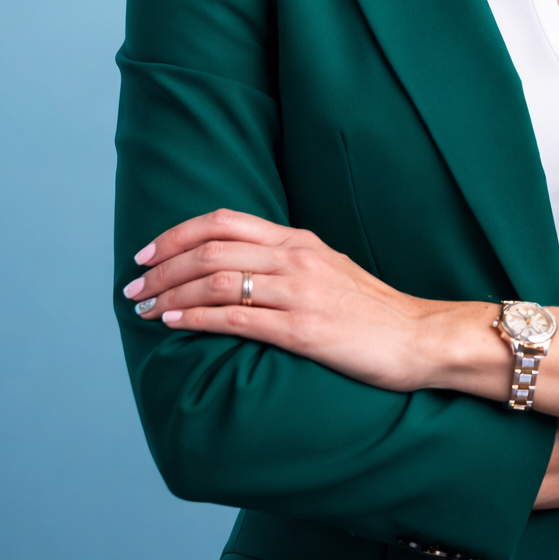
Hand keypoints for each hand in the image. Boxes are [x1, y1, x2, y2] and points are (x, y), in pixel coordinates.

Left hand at [123, 211, 558, 434]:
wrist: (424, 339)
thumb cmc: (376, 313)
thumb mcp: (331, 272)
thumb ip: (290, 264)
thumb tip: (244, 271)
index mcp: (301, 240)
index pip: (225, 220)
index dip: (178, 233)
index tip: (148, 252)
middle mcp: (296, 257)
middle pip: (211, 245)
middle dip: (162, 264)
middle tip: (133, 285)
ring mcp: (298, 292)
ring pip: (217, 278)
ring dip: (171, 292)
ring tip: (144, 310)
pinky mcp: (303, 330)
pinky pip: (237, 317)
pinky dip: (197, 317)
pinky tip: (175, 324)